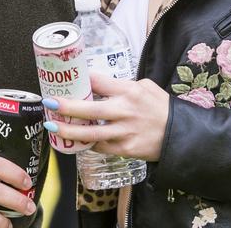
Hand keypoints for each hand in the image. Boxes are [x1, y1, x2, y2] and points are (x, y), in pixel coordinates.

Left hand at [43, 74, 169, 160]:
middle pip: (91, 109)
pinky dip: (86, 143)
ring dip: (70, 131)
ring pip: (91, 133)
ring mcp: (125, 132)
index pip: (99, 82)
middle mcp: (125, 111)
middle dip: (67, 107)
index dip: (81, 80)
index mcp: (129, 91)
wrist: (180, 134)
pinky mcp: (126, 149)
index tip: (65, 80)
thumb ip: (121, 85)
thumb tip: (96, 82)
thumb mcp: (145, 87)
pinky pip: (100, 146)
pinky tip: (74, 140)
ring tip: (53, 127)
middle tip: (50, 104)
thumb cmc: (161, 108)